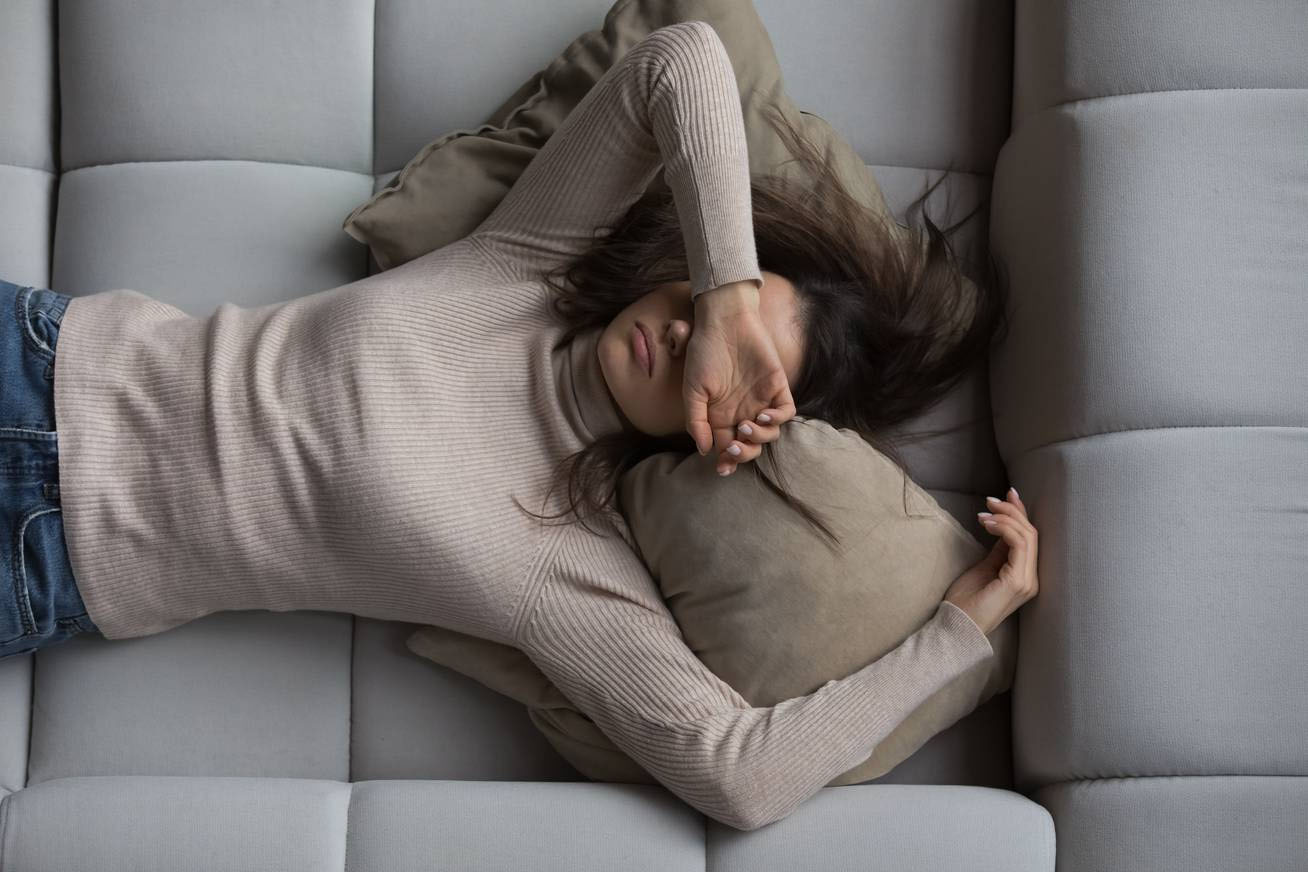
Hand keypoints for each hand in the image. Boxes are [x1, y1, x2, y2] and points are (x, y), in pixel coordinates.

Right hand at [683, 283, 796, 475]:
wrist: (724, 322)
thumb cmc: (705, 353)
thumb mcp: (692, 389)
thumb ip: (696, 421)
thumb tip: (703, 450)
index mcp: (721, 415)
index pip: (727, 447)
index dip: (727, 461)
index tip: (722, 468)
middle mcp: (742, 411)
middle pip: (750, 445)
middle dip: (743, 454)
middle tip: (733, 447)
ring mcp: (761, 400)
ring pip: (769, 434)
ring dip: (758, 438)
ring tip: (745, 426)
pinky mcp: (777, 387)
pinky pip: (786, 412)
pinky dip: (777, 419)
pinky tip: (763, 415)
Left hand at [944, 487, 1038, 634]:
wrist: (956, 627)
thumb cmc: (966, 601)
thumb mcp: (985, 567)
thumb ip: (999, 549)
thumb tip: (1003, 525)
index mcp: (1025, 577)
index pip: (1030, 538)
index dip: (1021, 514)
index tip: (1008, 494)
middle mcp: (1031, 579)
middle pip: (1031, 534)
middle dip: (1012, 511)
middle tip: (990, 500)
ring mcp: (1027, 581)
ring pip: (1027, 536)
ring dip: (1005, 518)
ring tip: (983, 514)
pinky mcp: (1017, 581)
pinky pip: (1018, 544)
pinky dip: (1003, 529)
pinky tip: (986, 525)